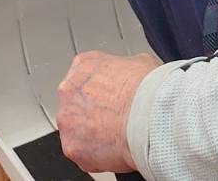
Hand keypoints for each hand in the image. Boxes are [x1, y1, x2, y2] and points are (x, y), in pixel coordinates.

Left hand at [57, 50, 161, 172]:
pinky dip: (97, 154)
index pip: (85, 75)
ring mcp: (67, 121)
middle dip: (94, 111)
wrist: (149, 117)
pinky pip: (83, 153)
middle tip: (117, 116)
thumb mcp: (141, 62)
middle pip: (77, 103)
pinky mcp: (72, 148)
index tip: (113, 95)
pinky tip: (117, 148)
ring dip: (94, 134)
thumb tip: (131, 78)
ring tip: (120, 133)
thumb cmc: (148, 90)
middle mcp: (69, 91)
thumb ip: (124, 70)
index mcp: (84, 65)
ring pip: (77, 130)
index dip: (102, 87)